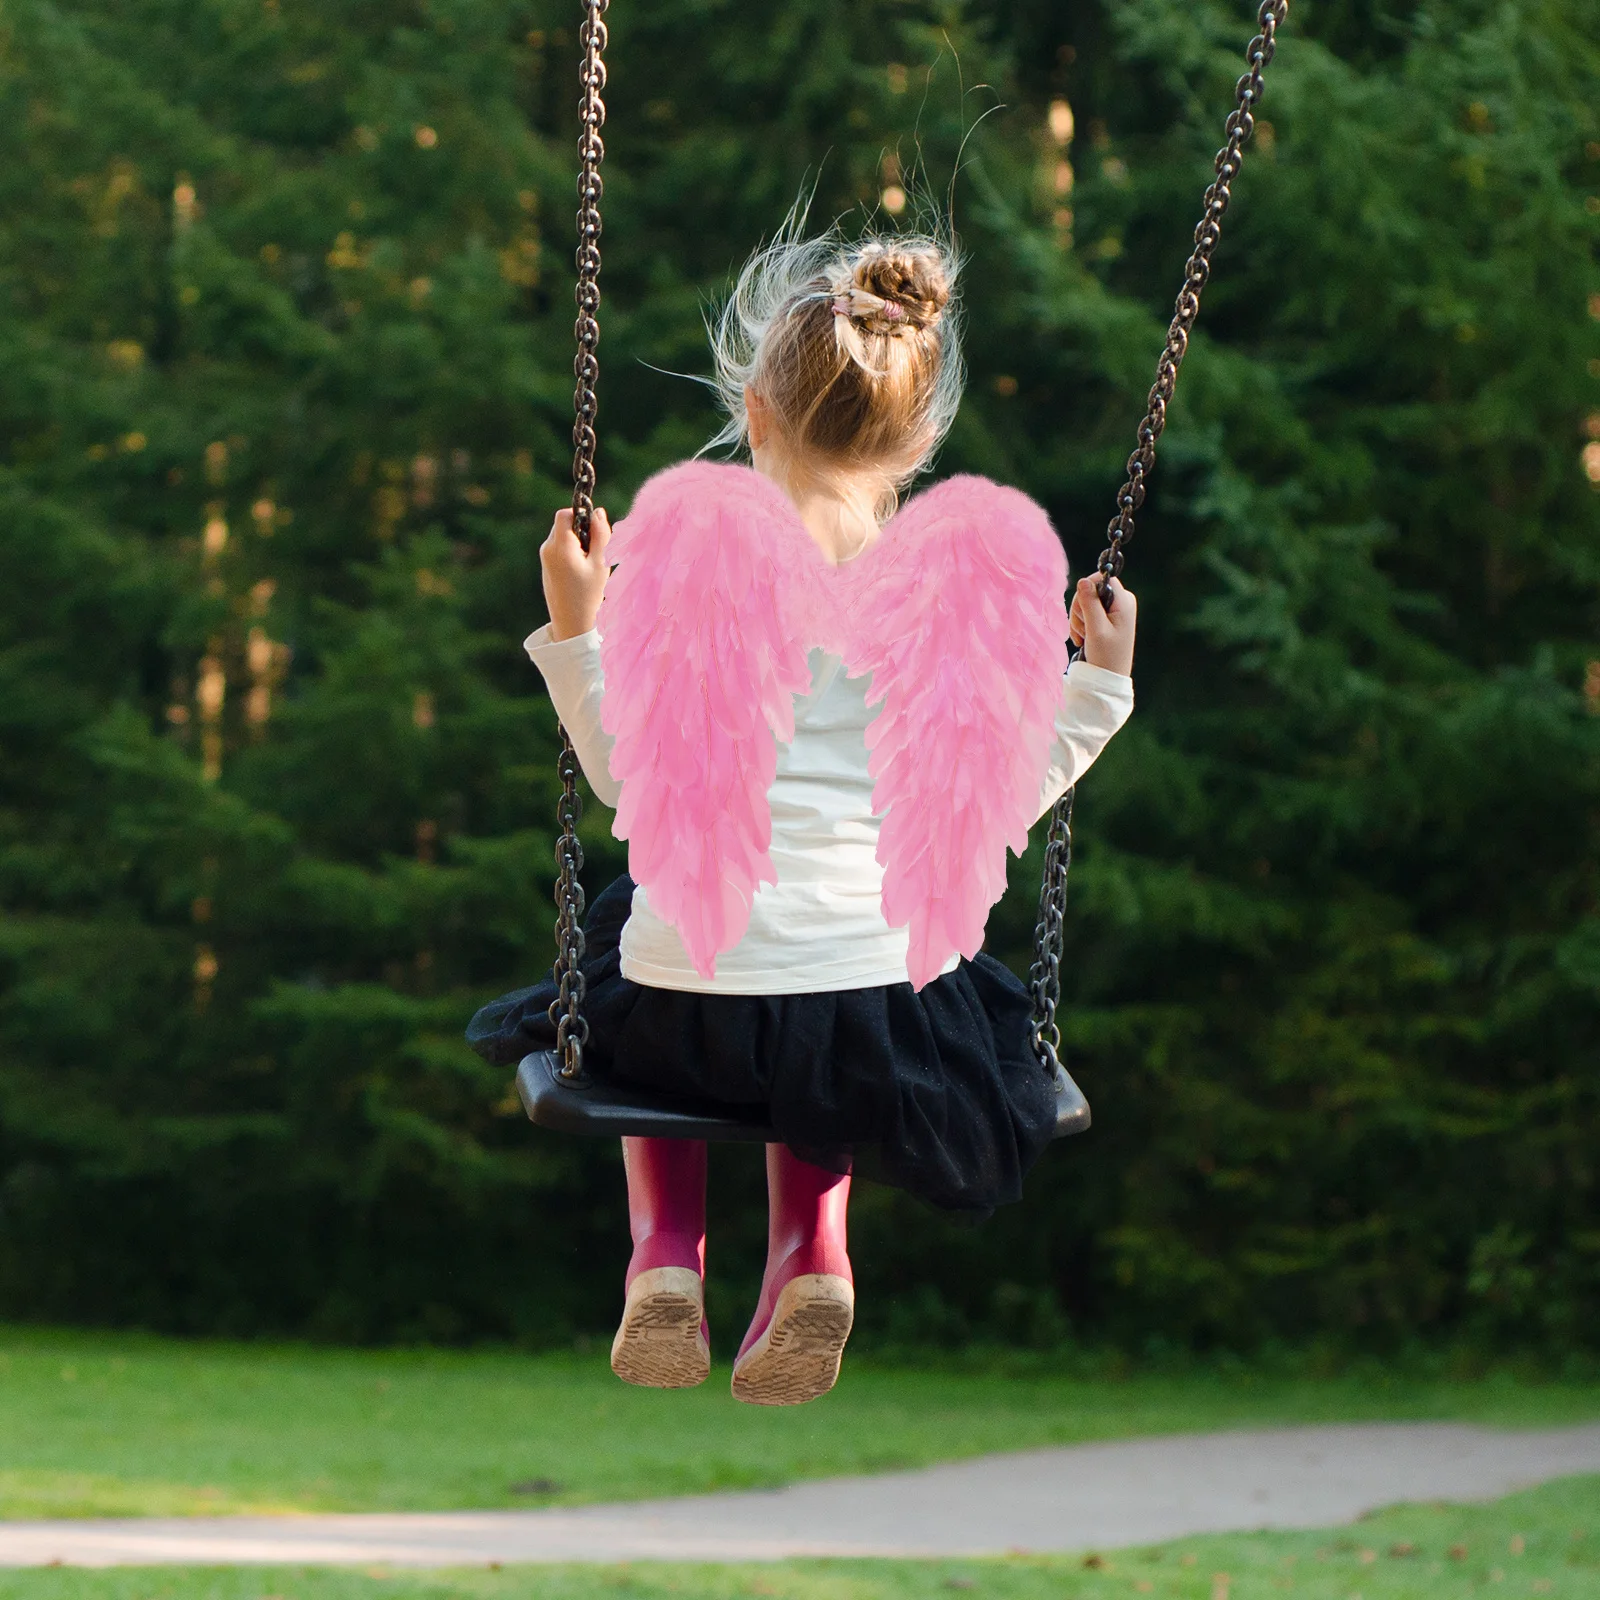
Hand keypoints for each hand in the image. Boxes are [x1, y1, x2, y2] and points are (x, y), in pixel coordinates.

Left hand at [540, 506, 610, 641]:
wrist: (571, 622)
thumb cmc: (589, 594)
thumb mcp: (600, 563)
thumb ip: (600, 535)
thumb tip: (598, 511)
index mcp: (561, 547)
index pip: (565, 514)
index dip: (580, 515)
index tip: (594, 530)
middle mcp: (548, 549)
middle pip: (563, 523)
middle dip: (580, 529)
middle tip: (595, 550)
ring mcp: (545, 557)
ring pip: (561, 534)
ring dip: (576, 540)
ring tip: (588, 563)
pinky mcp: (546, 564)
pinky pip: (558, 547)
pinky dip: (570, 550)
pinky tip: (579, 570)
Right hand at [1069, 574, 1136, 675]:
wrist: (1108, 678)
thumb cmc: (1106, 656)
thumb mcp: (1096, 629)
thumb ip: (1089, 603)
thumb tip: (1082, 580)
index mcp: (1124, 601)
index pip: (1102, 578)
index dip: (1087, 589)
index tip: (1083, 610)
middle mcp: (1121, 602)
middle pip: (1091, 589)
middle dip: (1081, 608)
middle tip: (1084, 629)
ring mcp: (1113, 610)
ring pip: (1085, 601)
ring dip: (1078, 619)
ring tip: (1084, 637)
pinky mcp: (1105, 618)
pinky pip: (1086, 611)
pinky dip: (1080, 624)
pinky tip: (1083, 638)